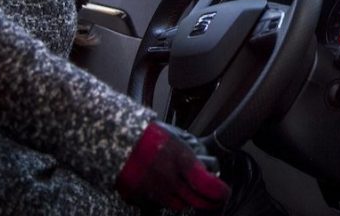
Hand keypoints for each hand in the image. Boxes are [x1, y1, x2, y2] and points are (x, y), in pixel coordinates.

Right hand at [116, 120, 230, 211]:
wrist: (117, 139)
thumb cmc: (148, 134)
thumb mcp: (176, 137)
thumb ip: (192, 154)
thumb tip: (207, 167)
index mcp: (182, 161)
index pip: (207, 186)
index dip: (219, 192)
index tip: (223, 191)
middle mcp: (171, 179)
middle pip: (196, 201)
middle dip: (208, 201)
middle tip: (213, 198)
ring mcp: (155, 191)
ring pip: (179, 205)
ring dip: (187, 200)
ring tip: (189, 191)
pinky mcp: (141, 197)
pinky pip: (160, 204)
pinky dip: (168, 200)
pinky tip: (169, 190)